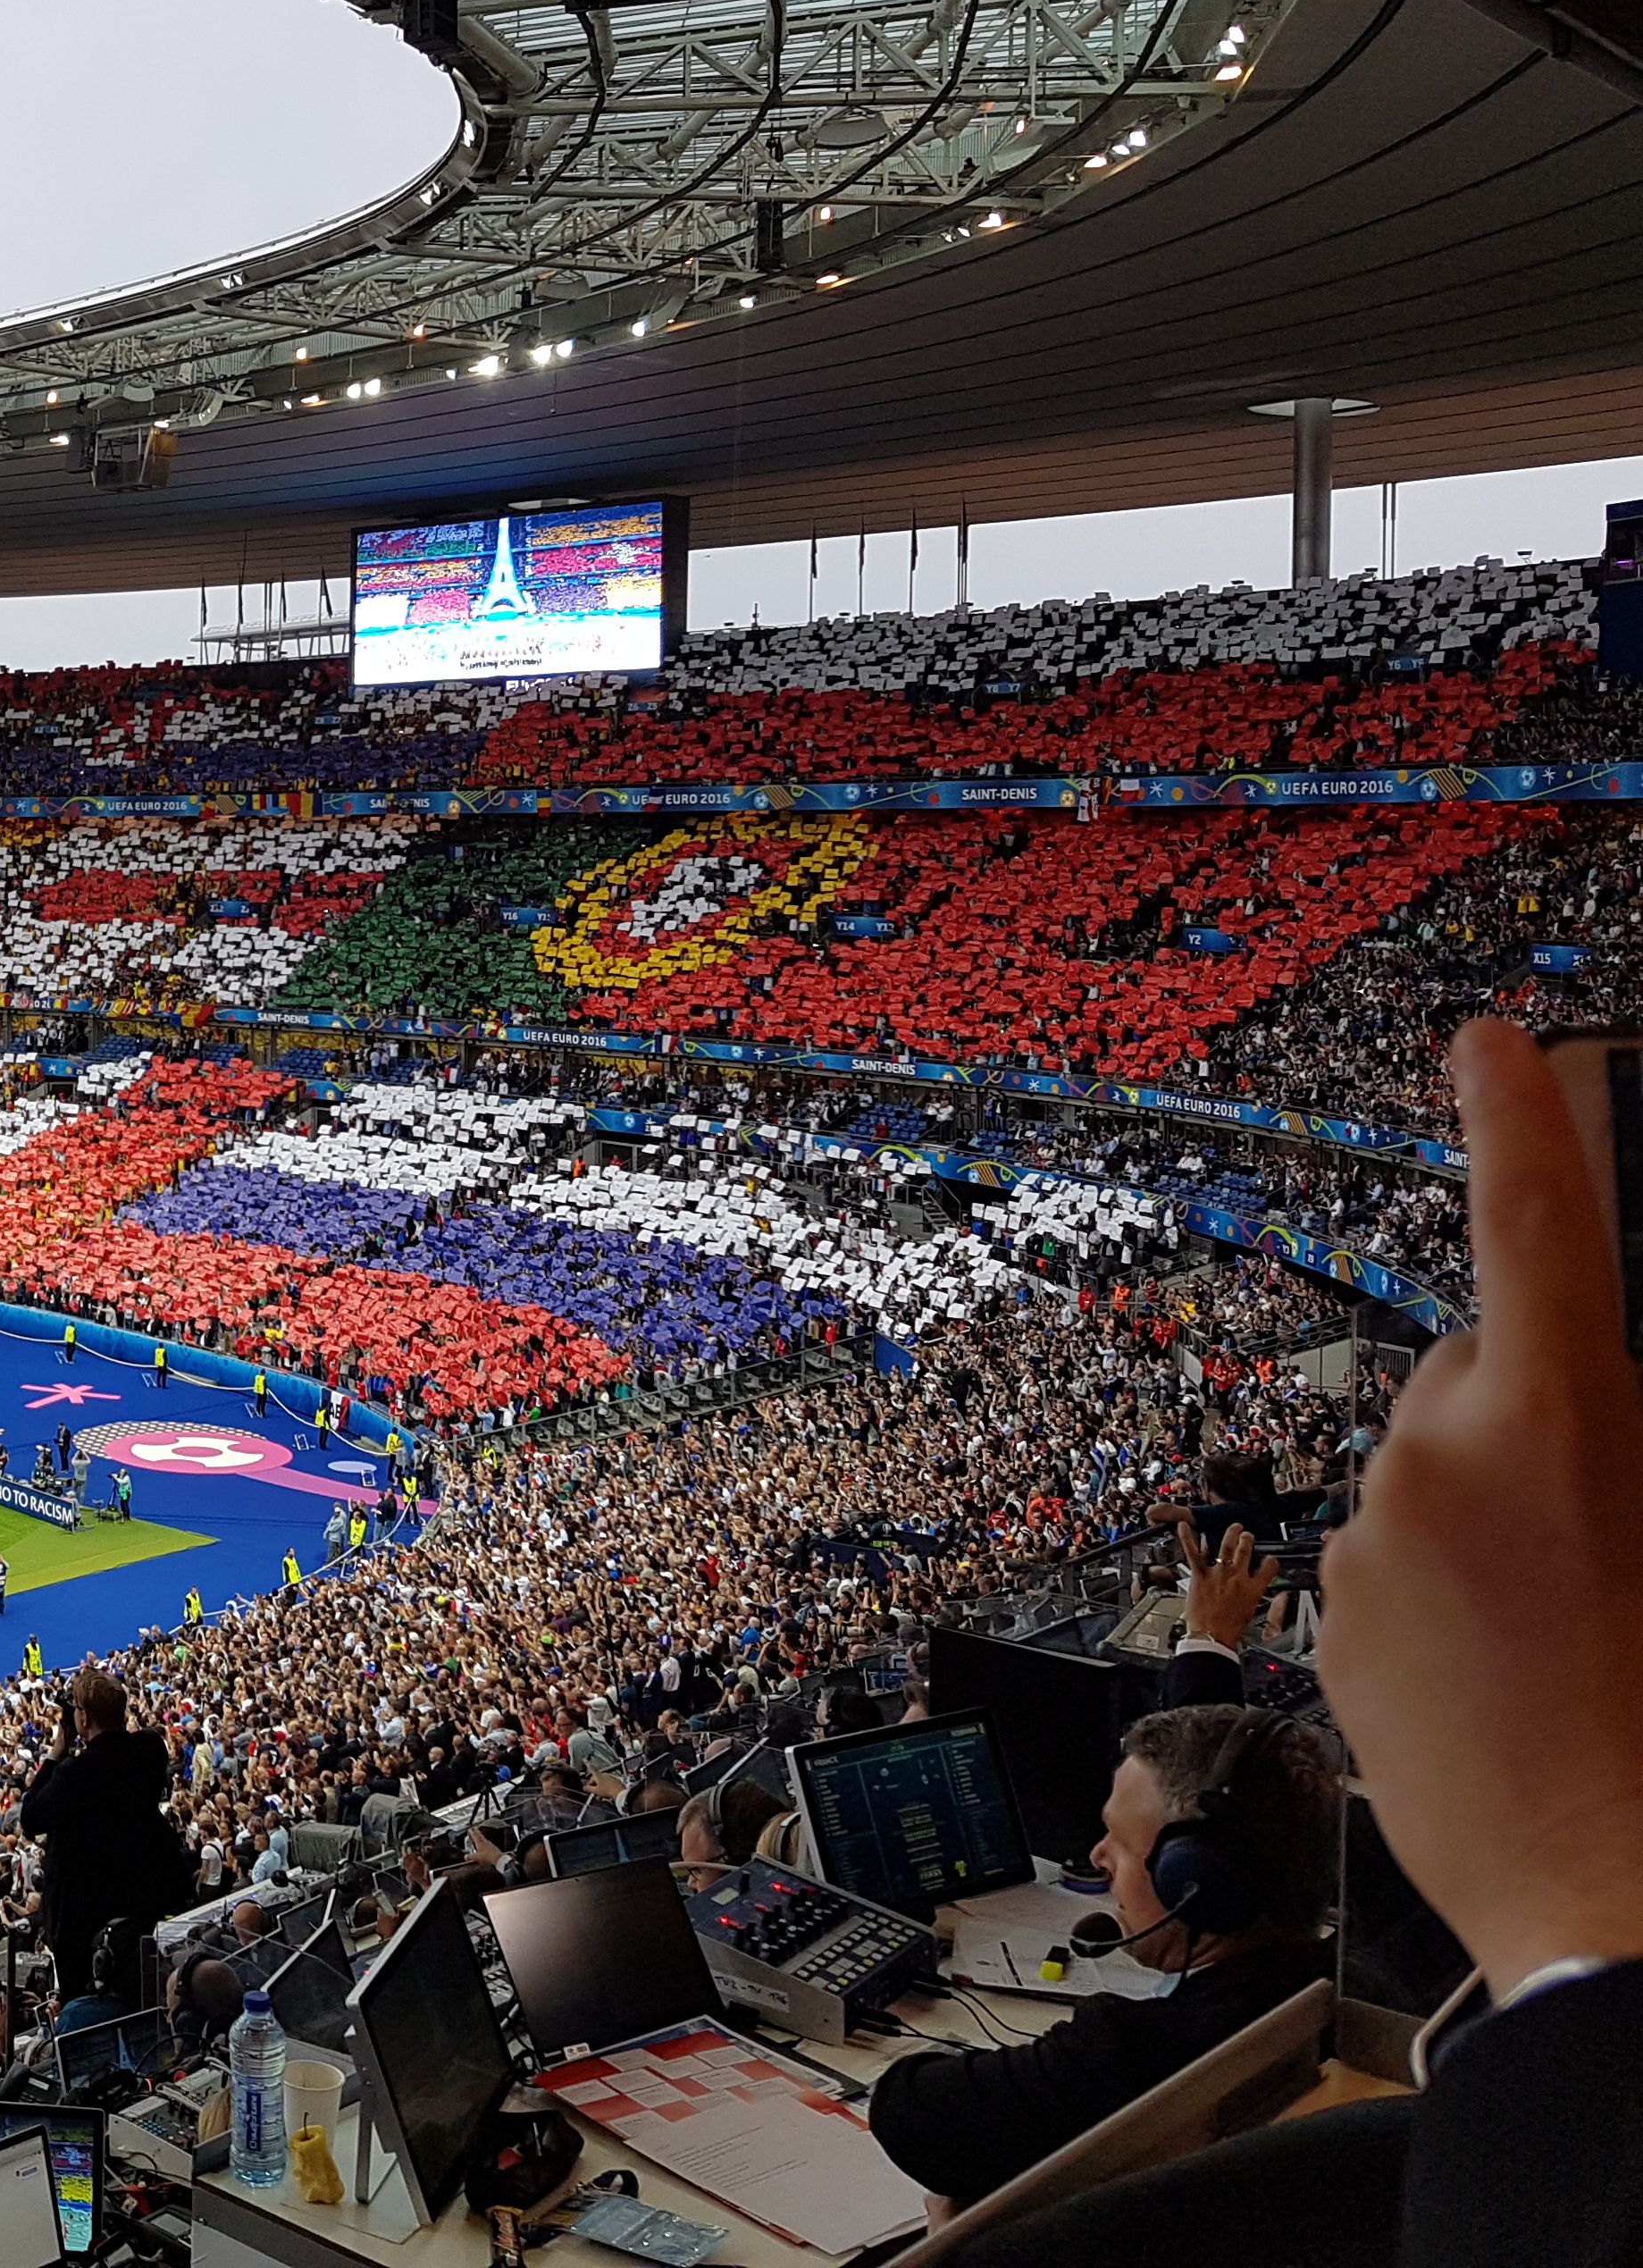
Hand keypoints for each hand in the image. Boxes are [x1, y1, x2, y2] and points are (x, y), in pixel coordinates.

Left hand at [1177, 1521, 1278, 1651]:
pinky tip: (1183, 1526)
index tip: (1269, 1558)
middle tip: (1247, 1534)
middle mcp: (1237, 1577)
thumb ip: (1250, 1595)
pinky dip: (1187, 1538)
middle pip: (1246, 1551)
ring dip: (1230, 1534)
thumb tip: (1249, 1589)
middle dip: (1247, 1539)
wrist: (1212, 1636)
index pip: (1269, 1567)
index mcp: (1253, 1588)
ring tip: (1233, 1527)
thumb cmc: (1229, 1629)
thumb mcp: (1249, 1611)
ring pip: (1226, 1546)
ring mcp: (1218, 1574)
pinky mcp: (1200, 1575)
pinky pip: (1193, 1553)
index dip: (1271, 1561)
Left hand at [1320, 1020, 1642, 1999]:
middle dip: (1541, 1414)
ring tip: (1581, 1633)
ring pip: (1443, 1474)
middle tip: (1620, 1534)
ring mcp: (1374, 1543)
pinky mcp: (1337, 1621)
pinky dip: (1456, 1590)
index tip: (1490, 1042)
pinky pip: (1404, 1561)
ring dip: (1499, 1515)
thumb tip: (1592, 1385)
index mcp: (1555, 1421)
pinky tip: (1524, 1675)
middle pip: (1486, 1372)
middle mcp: (1435, 1458)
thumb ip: (1626, 1430)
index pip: (1534, 1225)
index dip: (1519, 1120)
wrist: (1616, 1909)